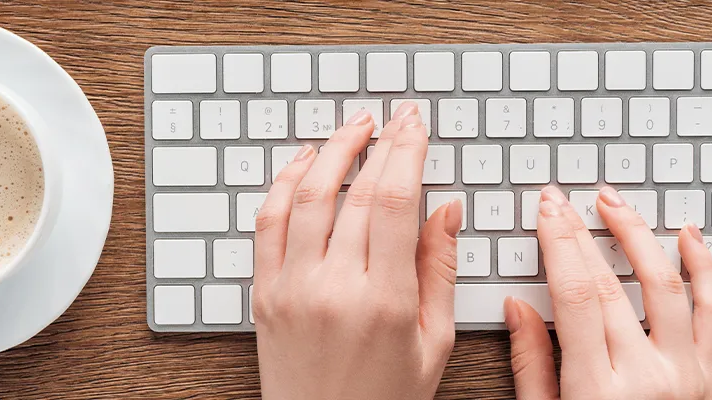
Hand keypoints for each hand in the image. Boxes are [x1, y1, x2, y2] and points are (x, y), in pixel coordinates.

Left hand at [253, 102, 460, 399]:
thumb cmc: (382, 398)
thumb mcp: (434, 344)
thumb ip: (439, 271)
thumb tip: (447, 209)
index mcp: (385, 302)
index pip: (396, 203)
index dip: (407, 152)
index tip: (415, 125)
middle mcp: (334, 288)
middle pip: (356, 192)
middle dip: (379, 142)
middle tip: (394, 116)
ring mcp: (292, 288)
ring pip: (308, 196)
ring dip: (331, 151)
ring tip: (353, 127)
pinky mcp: (264, 292)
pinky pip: (268, 222)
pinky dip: (284, 183)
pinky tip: (304, 163)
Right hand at [506, 186, 711, 398]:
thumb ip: (532, 365)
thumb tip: (517, 308)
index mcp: (598, 389)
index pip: (575, 295)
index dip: (558, 243)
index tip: (546, 210)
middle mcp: (648, 376)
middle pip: (611, 284)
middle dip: (581, 231)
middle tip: (562, 198)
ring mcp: (686, 374)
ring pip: (666, 284)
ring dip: (639, 234)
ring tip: (614, 203)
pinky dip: (704, 268)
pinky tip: (687, 236)